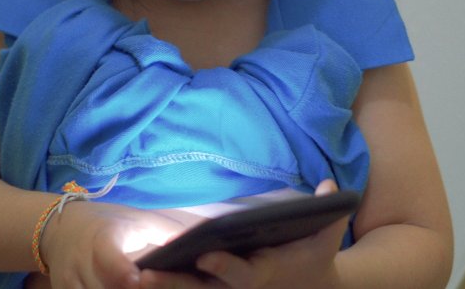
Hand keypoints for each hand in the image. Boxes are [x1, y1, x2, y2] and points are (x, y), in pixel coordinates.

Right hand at [40, 200, 198, 288]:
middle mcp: (81, 264)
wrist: (60, 228)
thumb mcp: (138, 220)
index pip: (112, 263)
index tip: (140, 281)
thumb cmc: (109, 222)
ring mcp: (69, 284)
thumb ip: (168, 234)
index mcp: (102, 240)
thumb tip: (203, 242)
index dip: (126, 276)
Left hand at [138, 180, 347, 288]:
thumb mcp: (327, 239)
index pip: (240, 272)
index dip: (222, 265)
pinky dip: (168, 285)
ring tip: (133, 274)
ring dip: (163, 286)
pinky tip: (139, 276)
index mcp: (263, 273)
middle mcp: (240, 288)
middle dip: (174, 284)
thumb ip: (331, 213)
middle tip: (145, 275)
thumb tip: (330, 185)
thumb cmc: (315, 259)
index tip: (204, 255)